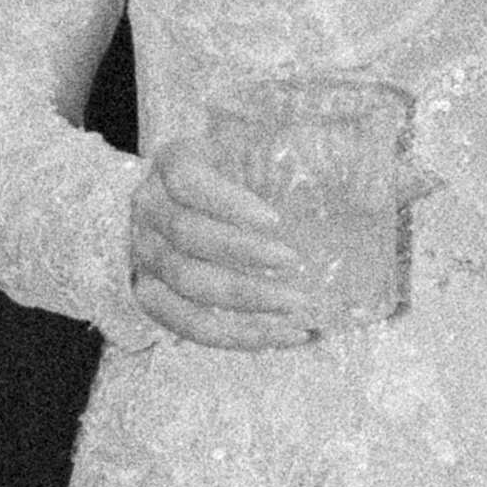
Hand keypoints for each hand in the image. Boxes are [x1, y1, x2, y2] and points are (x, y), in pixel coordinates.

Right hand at [128, 138, 323, 349]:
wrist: (176, 205)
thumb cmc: (231, 174)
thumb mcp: (249, 149)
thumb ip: (284, 151)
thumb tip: (342, 162)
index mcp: (172, 163)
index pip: (188, 180)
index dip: (228, 202)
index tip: (275, 220)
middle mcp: (149, 209)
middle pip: (187, 235)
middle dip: (244, 254)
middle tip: (294, 264)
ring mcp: (144, 255)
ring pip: (188, 285)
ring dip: (245, 301)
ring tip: (297, 307)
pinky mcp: (150, 296)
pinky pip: (187, 325)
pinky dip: (235, 337)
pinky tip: (281, 336)